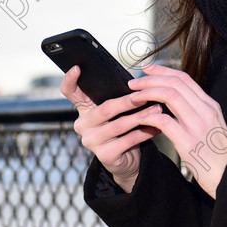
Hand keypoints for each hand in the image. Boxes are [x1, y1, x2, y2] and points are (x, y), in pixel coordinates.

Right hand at [60, 65, 161, 192]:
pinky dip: (144, 132)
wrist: (127, 159)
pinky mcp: (104, 155)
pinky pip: (127, 140)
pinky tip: (156, 126)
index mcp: (83, 108)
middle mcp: (82, 124)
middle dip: (128, 101)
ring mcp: (91, 141)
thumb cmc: (123, 127)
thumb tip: (135, 80)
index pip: (69, 91)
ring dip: (141, 116)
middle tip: (147, 94)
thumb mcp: (117, 110)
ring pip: (119, 125)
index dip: (70, 79)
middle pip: (105, 108)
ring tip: (157, 109)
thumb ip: (118, 95)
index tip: (77, 67)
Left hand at [127, 63, 226, 198]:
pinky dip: (151, 116)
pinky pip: (165, 121)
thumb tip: (174, 98)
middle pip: (175, 83)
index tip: (147, 69)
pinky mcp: (188, 143)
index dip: (163, 71)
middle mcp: (205, 111)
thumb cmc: (217, 154)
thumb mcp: (211, 125)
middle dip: (151, 79)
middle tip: (134, 82)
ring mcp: (198, 126)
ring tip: (134, 97)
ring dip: (149, 93)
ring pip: (170, 96)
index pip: (184, 79)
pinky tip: (142, 118)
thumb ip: (195, 110)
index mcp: (209, 105)